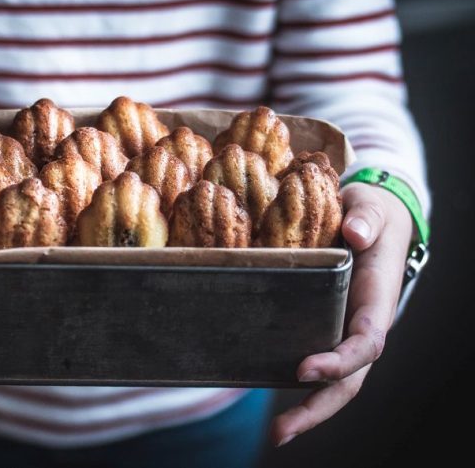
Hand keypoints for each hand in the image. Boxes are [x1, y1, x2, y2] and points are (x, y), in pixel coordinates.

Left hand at [270, 182, 412, 445]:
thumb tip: (356, 234)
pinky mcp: (324, 327)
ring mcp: (343, 330)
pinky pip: (313, 358)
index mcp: (376, 298)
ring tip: (276, 434)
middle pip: (350, 379)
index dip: (340, 360)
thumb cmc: (372, 213)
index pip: (366, 340)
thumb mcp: (372, 206)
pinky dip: (293, 382)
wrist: (371, 219)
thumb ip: (367, 218)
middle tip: (280, 432)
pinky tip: (262, 388)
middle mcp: (361, 323)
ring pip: (333, 380)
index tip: (304, 368)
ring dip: (306, 408)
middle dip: (317, 407)